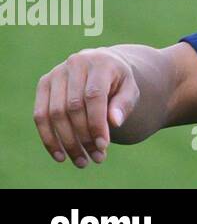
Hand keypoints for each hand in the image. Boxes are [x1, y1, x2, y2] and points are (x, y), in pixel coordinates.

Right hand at [34, 47, 138, 167]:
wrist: (103, 65)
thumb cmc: (118, 82)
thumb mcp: (130, 90)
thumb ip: (124, 104)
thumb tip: (114, 122)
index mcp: (100, 62)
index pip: (94, 96)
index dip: (97, 123)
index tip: (104, 146)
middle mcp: (75, 63)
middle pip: (73, 107)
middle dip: (83, 137)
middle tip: (96, 158)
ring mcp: (56, 73)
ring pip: (55, 113)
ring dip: (67, 142)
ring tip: (81, 161)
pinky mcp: (43, 83)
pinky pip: (40, 115)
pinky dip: (48, 138)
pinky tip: (60, 155)